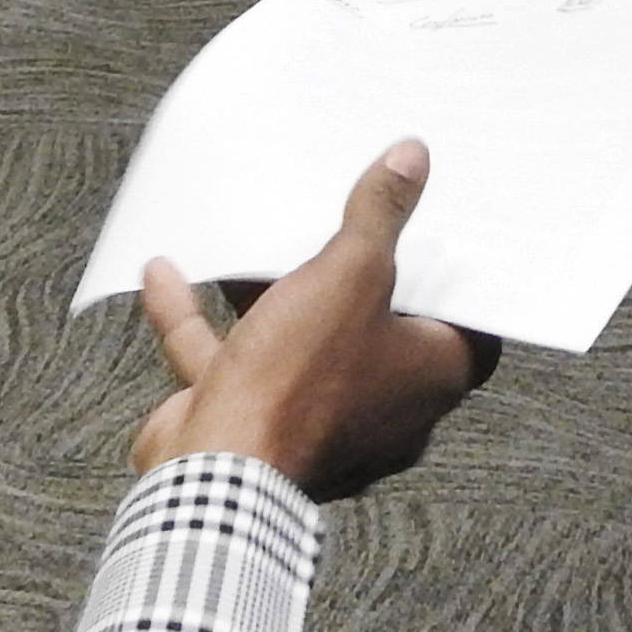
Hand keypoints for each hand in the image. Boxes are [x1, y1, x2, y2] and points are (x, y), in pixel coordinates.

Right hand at [130, 141, 485, 497]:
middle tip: (350, 216)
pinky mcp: (253, 417)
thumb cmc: (301, 383)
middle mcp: (381, 405)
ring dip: (270, 292)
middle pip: (375, 324)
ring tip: (257, 236)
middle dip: (352, 273)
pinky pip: (229, 361)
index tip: (439, 228)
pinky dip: (198, 320)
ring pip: (298, 341)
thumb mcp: (350, 274)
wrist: (215, 472)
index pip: (465, 321)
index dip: (455, 276)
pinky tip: (167, 273)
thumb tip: (411, 159)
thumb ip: (379, 216)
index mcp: (429, 378)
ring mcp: (314, 415)